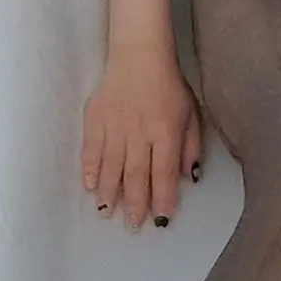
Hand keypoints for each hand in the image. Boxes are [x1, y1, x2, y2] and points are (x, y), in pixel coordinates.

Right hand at [82, 40, 203, 230]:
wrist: (139, 54)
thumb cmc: (169, 86)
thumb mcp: (191, 114)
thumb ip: (190, 147)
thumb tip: (186, 178)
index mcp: (166, 131)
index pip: (163, 172)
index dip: (162, 198)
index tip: (161, 219)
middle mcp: (139, 131)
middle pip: (135, 174)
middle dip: (134, 203)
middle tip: (132, 226)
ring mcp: (115, 125)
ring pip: (111, 165)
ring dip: (109, 192)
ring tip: (107, 214)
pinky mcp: (95, 118)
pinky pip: (90, 149)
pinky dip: (89, 169)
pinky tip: (90, 187)